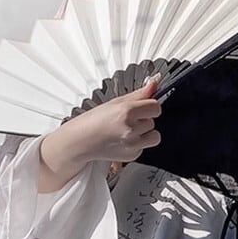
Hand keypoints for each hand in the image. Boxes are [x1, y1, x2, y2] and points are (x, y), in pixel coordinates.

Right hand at [38, 73, 162, 191]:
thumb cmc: (95, 120)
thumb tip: (154, 83)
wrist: (82, 141)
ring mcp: (132, 144)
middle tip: (127, 121)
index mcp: (126, 112)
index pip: (155, 107)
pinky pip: (145, 147)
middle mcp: (130, 129)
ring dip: (145, 133)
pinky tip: (123, 140)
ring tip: (128, 130)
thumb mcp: (116, 102)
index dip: (150, 107)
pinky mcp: (132, 155)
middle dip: (143, 120)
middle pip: (153, 122)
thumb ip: (138, 94)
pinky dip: (137, 144)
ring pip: (154, 136)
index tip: (142, 108)